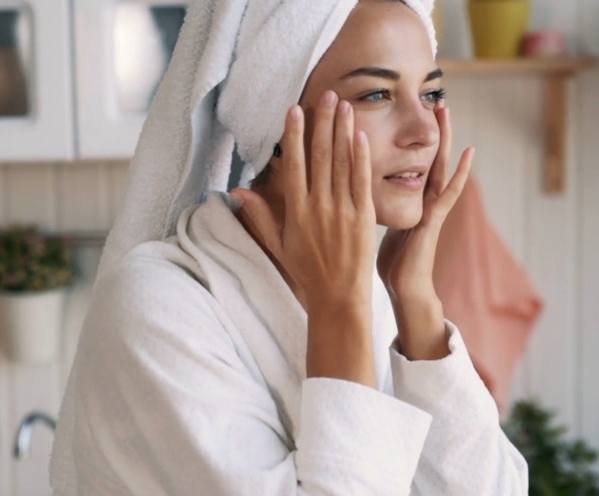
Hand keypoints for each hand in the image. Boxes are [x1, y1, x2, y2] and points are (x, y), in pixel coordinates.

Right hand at [230, 90, 375, 313]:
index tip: (295, 110)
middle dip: (322, 122)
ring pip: (341, 163)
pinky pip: (361, 180)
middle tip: (327, 94)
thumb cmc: (308, 272)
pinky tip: (360, 135)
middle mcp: (317, 207)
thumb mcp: (278, 244)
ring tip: (345, 105)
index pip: (293, 164)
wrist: (338, 298)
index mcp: (296, 211)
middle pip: (319, 156)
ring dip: (342, 131)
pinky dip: (360, 156)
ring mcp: (341, 211)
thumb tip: (235, 190)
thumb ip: (260, 215)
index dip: (294, 135)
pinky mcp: (363, 217)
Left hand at [377, 105, 473, 304]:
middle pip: (426, 156)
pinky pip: (449, 191)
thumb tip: (355, 191)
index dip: (409, 137)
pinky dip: (460, 172)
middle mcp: (422, 198)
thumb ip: (374, 206)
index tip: (408, 111)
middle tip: (432, 97)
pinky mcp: (434, 219)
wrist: (403, 288)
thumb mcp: (378, 224)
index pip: (410, 160)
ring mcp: (431, 207)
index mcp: (409, 198)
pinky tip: (469, 153)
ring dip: (445, 138)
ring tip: (447, 110)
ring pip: (439, 165)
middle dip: (429, 129)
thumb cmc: (389, 261)